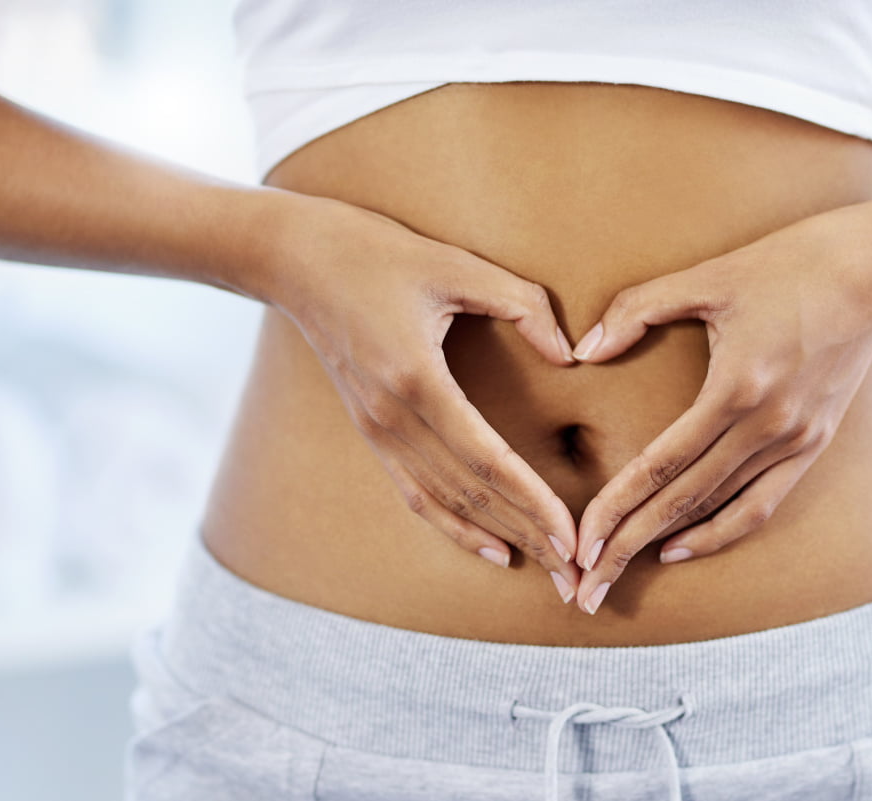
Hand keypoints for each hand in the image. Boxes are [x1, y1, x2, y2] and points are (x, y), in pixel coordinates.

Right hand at [260, 193, 582, 596]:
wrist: (296, 259)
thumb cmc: (379, 254)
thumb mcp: (457, 264)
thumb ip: (522, 305)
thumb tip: (570, 355)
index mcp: (417, 379)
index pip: (486, 459)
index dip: (532, 501)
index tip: (572, 536)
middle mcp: (392, 418)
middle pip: (470, 494)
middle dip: (527, 536)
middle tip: (574, 575)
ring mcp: (376, 430)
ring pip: (444, 502)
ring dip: (498, 538)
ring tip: (545, 570)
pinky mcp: (371, 432)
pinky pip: (416, 492)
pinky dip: (454, 525)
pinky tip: (491, 547)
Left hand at [567, 205, 871, 613]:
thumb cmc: (789, 263)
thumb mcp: (708, 276)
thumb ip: (638, 309)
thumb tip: (584, 349)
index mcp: (737, 388)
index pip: (660, 466)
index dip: (615, 509)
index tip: (579, 545)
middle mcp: (769, 427)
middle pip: (683, 502)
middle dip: (628, 546)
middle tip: (585, 588)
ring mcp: (797, 440)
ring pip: (721, 511)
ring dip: (668, 546)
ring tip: (623, 575)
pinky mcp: (816, 442)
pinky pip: (763, 503)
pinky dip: (722, 530)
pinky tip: (683, 546)